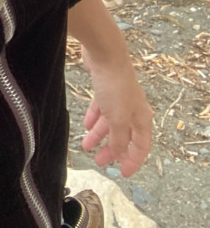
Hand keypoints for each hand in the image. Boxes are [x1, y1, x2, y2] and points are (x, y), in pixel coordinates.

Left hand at [80, 47, 153, 176]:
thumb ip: (118, 138)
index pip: (141, 145)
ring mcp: (119, 98)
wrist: (106, 54)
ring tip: (85, 145)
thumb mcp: (117, 118)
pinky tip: (86, 125)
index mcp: (141, 117)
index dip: (134, 160)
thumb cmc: (115, 86)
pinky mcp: (105, 87)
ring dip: (99, 135)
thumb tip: (119, 153)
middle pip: (124, 135)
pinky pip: (101, 108)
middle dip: (112, 150)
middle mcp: (133, 108)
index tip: (124, 173)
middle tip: (100, 162)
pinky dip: (94, 118)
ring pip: (110, 122)